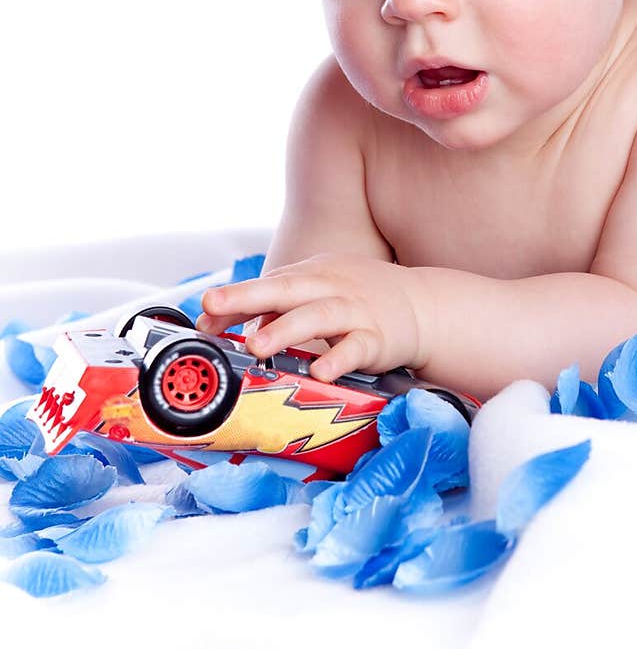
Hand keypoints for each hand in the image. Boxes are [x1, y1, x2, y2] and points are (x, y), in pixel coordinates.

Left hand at [196, 253, 429, 383]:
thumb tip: (220, 321)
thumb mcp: (317, 291)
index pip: (266, 284)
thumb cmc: (358, 299)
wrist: (421, 305)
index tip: (204, 314)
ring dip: (285, 330)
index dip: (234, 299)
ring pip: (318, 316)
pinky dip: (337, 359)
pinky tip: (320, 372)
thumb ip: (273, 306)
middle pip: (285, 289)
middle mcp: (330, 288)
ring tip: (257, 346)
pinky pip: (356, 348)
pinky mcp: (377, 339)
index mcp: (311, 275)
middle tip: (212, 306)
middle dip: (247, 296)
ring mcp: (354, 312)